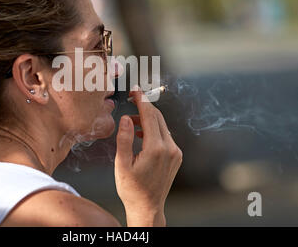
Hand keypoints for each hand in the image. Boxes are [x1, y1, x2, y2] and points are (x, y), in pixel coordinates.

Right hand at [114, 88, 182, 226]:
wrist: (147, 207)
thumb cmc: (131, 188)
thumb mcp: (121, 164)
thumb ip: (124, 139)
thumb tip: (125, 118)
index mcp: (156, 149)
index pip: (150, 116)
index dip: (141, 100)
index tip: (135, 90)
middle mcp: (170, 148)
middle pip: (158, 117)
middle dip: (145, 107)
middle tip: (132, 99)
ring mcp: (175, 153)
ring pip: (162, 125)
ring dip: (148, 119)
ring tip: (130, 122)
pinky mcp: (176, 156)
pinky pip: (165, 135)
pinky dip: (153, 129)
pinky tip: (141, 133)